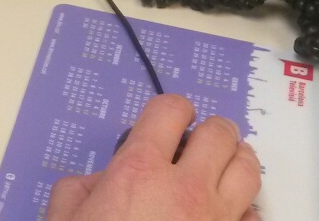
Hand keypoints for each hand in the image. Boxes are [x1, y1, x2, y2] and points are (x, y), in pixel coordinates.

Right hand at [45, 94, 260, 220]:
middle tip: (198, 142)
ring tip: (224, 165)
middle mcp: (187, 187)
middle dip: (210, 131)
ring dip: (237, 160)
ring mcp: (218, 219)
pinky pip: (256, 216)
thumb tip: (101, 180)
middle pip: (221, 133)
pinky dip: (245, 209)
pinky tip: (228, 214)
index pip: (170, 111)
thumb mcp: (63, 218)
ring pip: (250, 168)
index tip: (168, 120)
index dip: (171, 110)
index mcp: (140, 170)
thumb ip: (81, 187)